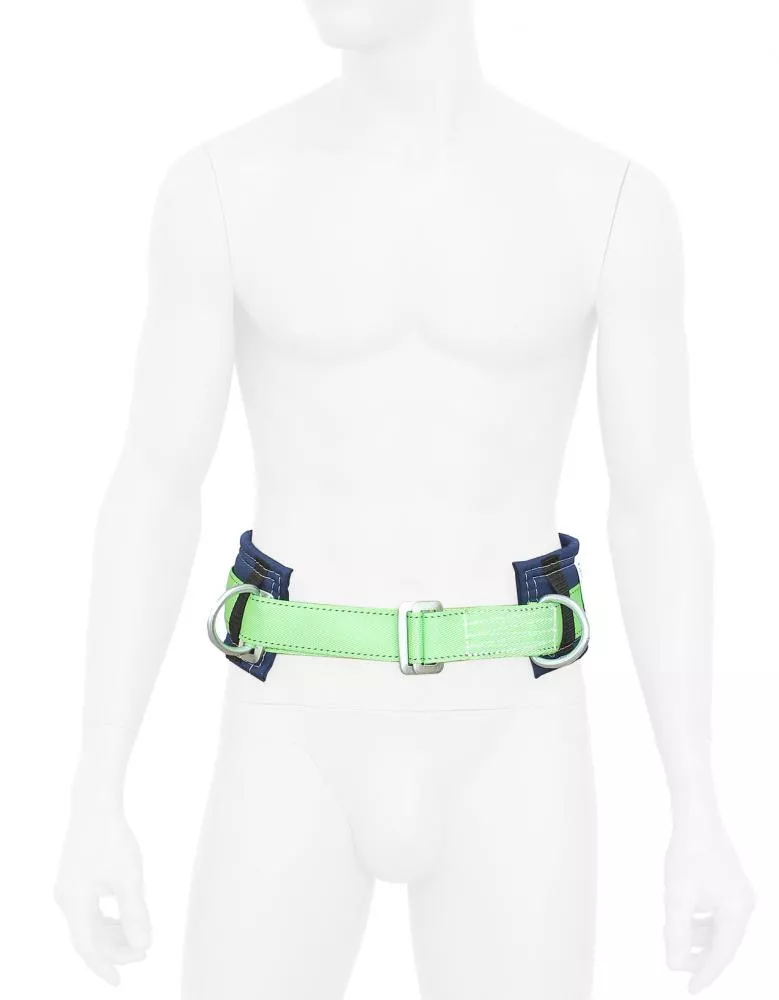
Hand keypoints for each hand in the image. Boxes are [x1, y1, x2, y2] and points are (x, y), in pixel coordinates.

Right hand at [55, 806, 151, 984]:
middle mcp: (66, 899)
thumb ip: (135, 913)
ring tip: (139, 936)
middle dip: (116, 949)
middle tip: (144, 952)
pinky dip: (107, 919)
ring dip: (113, 934)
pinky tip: (126, 916)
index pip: (87, 947)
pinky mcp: (75, 878)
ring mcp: (69, 889)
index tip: (119, 982)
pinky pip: (89, 910)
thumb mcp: (129, 877)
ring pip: (89, 924)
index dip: (104, 966)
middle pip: (89, 937)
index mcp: (75, 902)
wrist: (95, 805)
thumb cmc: (112, 838)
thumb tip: (143, 944)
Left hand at [664, 810, 754, 992]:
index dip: (705, 974)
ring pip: (720, 928)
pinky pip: (718, 913)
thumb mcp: (677, 898)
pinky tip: (684, 920)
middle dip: (702, 958)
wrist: (695, 816)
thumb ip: (676, 934)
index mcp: (737, 911)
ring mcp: (739, 892)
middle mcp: (744, 904)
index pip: (722, 954)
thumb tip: (675, 965)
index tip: (691, 990)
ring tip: (678, 943)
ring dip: (700, 939)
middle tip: (683, 971)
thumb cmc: (687, 853)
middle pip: (724, 943)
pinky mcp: (730, 882)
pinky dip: (702, 922)